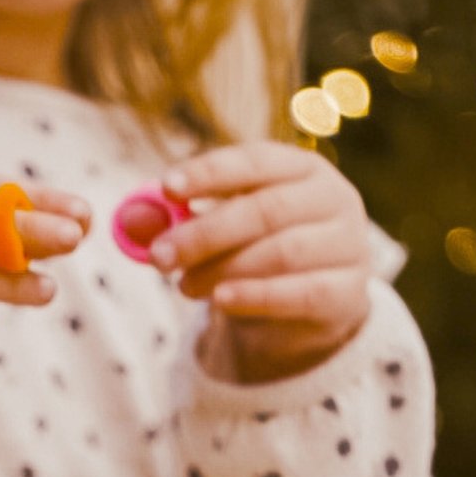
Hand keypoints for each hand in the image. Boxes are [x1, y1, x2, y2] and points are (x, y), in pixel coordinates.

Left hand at [151, 142, 372, 383]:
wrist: (304, 315)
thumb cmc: (254, 258)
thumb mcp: (216, 237)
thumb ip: (176, 224)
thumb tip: (127, 219)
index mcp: (301, 169)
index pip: (256, 160)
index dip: (211, 172)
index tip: (166, 187)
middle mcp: (333, 198)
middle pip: (265, 209)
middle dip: (205, 233)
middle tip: (159, 256)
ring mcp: (348, 245)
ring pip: (281, 252)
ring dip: (224, 270)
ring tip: (183, 286)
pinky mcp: (348, 292)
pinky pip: (301, 293)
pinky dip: (257, 296)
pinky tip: (221, 301)